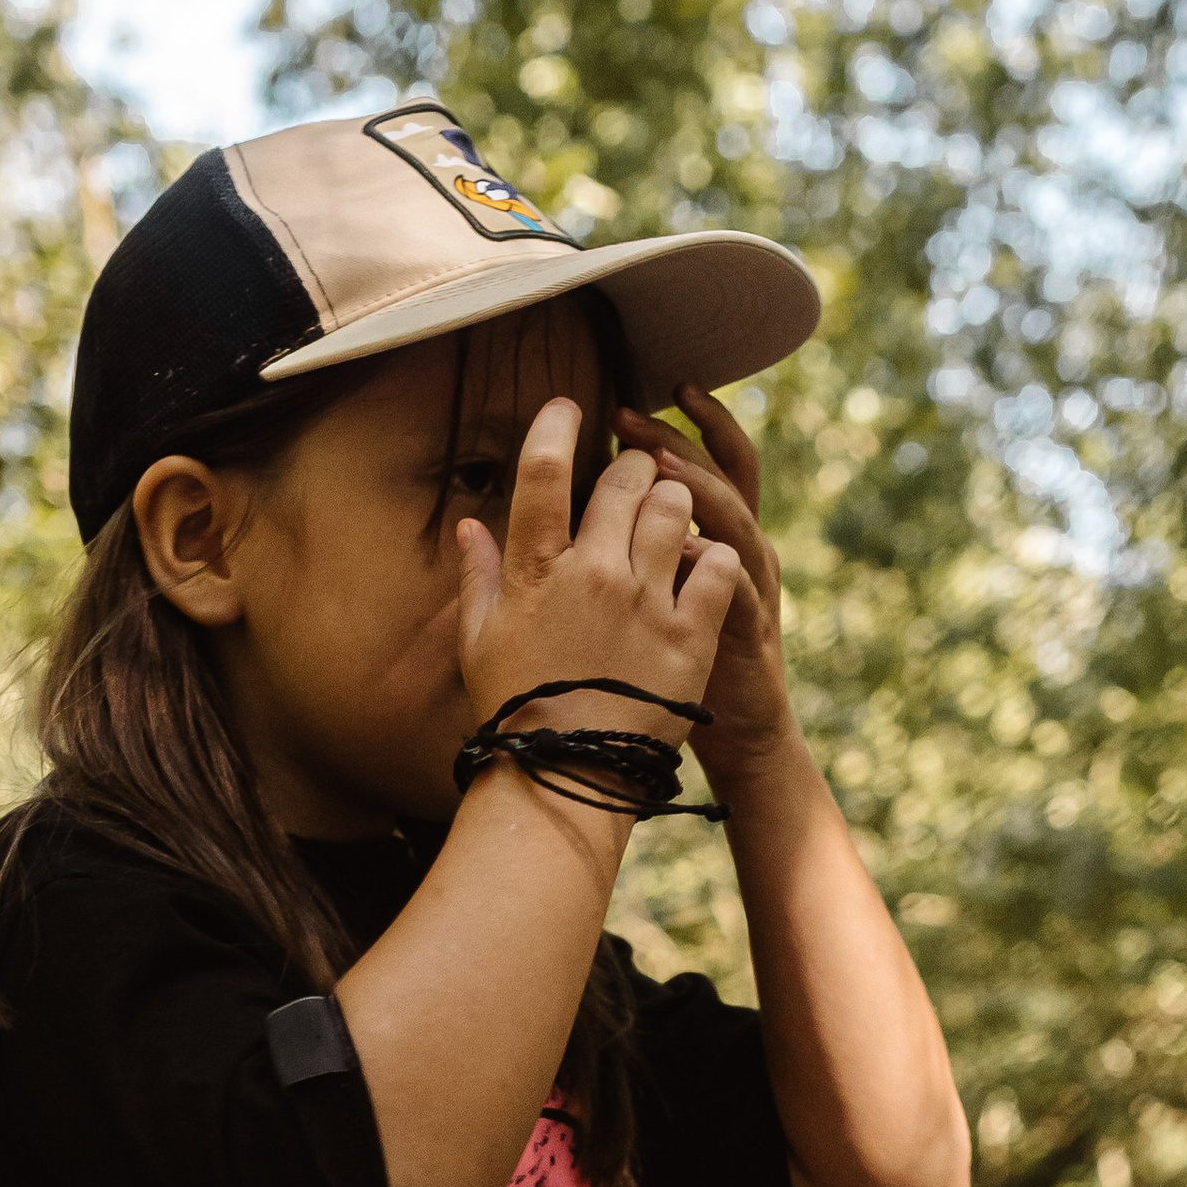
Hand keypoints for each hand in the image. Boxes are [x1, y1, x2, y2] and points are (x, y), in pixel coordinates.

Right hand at [456, 397, 740, 757]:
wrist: (567, 779)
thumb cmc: (515, 711)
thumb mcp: (480, 643)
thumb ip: (478, 576)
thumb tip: (469, 525)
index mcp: (536, 570)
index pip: (543, 471)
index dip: (556, 425)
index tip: (569, 407)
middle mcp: (594, 573)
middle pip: (624, 479)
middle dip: (632, 466)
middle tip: (634, 477)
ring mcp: (646, 602)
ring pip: (675, 508)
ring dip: (675, 501)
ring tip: (671, 516)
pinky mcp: (690, 635)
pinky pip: (716, 564)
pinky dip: (714, 554)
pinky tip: (704, 563)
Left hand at [613, 386, 796, 782]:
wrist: (737, 733)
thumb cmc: (681, 661)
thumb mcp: (657, 594)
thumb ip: (627, 548)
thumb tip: (570, 508)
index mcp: (715, 535)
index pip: (706, 460)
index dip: (681, 424)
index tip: (633, 395)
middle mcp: (741, 547)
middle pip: (715, 474)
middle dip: (672, 440)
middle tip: (625, 413)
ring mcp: (751, 585)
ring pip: (733, 518)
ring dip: (696, 487)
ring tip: (654, 463)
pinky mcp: (748, 630)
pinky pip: (733, 586)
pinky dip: (710, 562)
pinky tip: (681, 545)